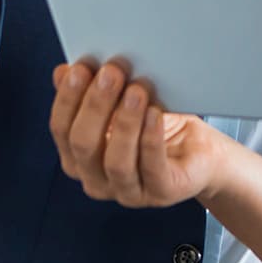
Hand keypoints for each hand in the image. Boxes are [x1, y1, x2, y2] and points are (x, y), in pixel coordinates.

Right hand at [49, 60, 229, 207]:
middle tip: (111, 73)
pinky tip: (155, 113)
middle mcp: (97, 180)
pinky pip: (152, 168)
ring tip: (137, 90)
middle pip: (84, 145)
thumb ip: (91, 91)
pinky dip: (151, 138)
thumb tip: (64, 71)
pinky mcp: (161, 193)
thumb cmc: (158, 127)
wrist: (199, 152)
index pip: (62, 130)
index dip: (68, 99)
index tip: (80, 69)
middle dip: (95, 105)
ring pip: (116, 162)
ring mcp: (128, 192)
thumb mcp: (121, 104)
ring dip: (125, 122)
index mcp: (79, 159)